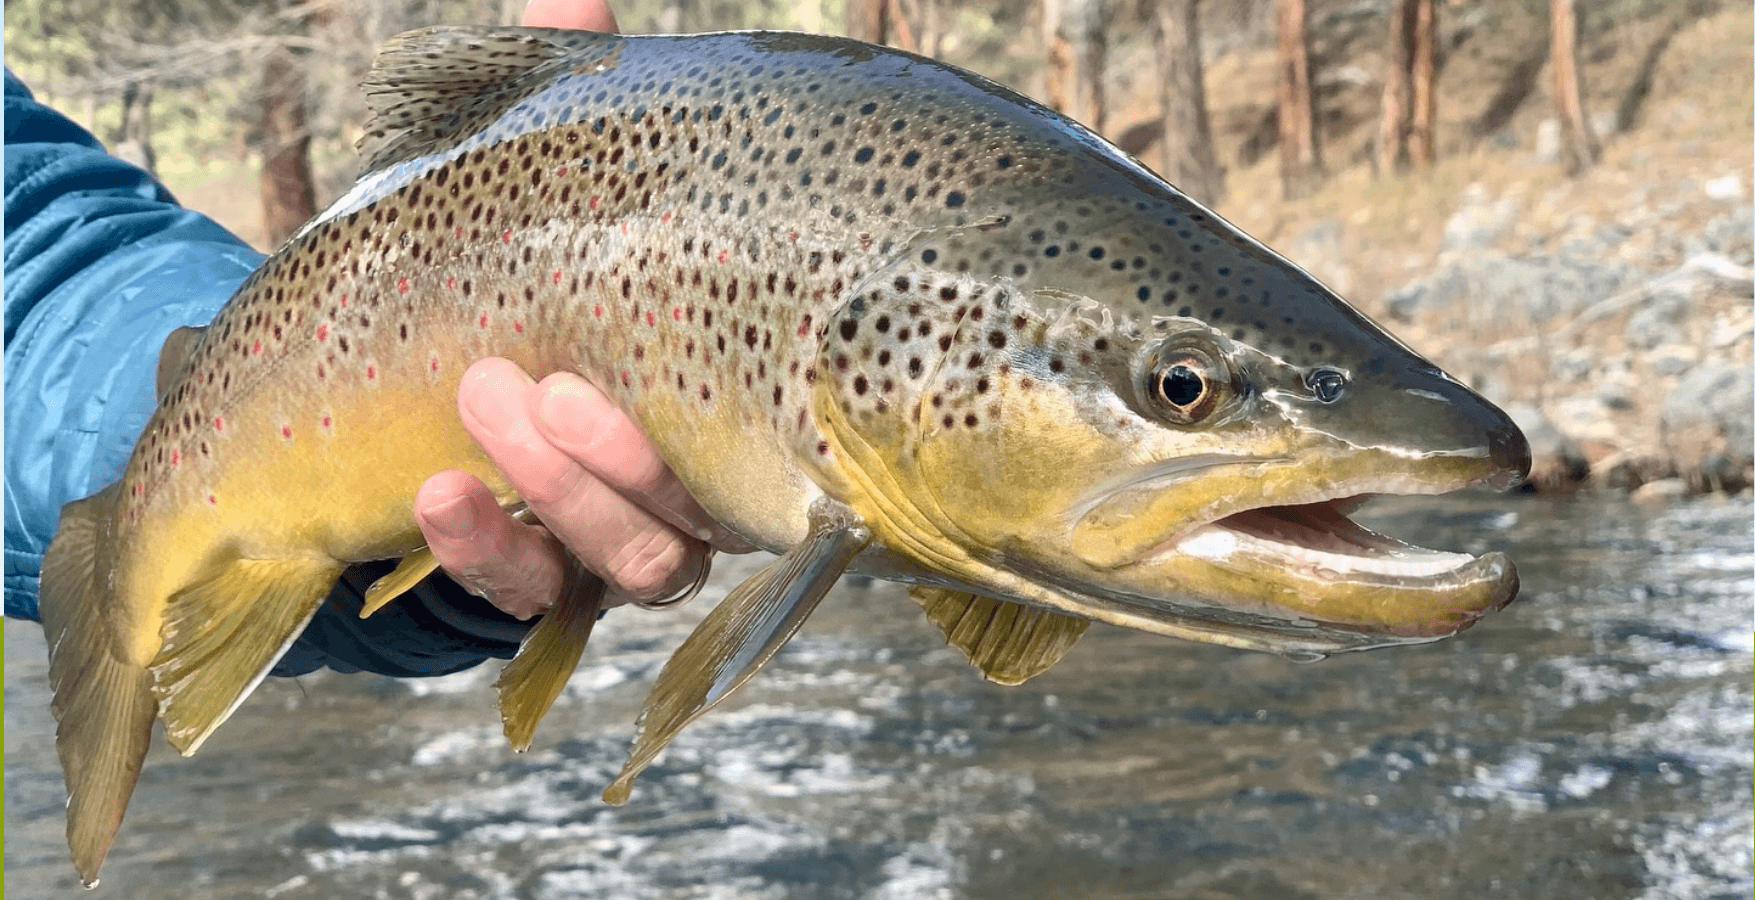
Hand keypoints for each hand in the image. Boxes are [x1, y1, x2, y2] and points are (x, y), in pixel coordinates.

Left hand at [413, 0, 746, 619]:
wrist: (409, 369)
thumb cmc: (514, 269)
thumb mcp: (543, 195)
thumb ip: (568, 117)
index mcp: (724, 395)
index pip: (765, 423)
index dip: (746, 409)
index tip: (687, 347)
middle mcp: (698, 482)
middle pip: (711, 503)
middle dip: (629, 459)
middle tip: (558, 388)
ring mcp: (618, 538)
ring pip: (634, 559)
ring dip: (565, 492)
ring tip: (490, 403)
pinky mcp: (534, 575)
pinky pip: (528, 591)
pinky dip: (485, 548)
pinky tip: (440, 493)